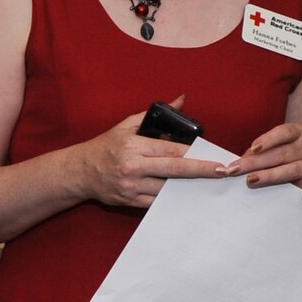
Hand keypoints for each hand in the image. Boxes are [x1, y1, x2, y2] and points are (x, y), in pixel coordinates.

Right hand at [78, 100, 227, 208]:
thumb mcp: (126, 126)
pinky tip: (187, 195)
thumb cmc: (104, 147)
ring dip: (190, 187)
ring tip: (209, 184)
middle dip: (201, 170)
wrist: (79, 172)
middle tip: (222, 172)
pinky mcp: (129, 200)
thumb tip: (181, 100)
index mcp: (132, 146)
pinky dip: (172, 198)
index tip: (213, 155)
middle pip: (174, 170)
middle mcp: (132, 167)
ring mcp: (130, 186)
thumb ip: (154, 115)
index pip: (170, 150)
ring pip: (167, 188)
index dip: (194, 153)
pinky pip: (156, 202)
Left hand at [223, 121, 301, 200]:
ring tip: (251, 180)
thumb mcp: (266, 146)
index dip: (268, 140)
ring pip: (291, 170)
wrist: (295, 160)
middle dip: (255, 162)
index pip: (283, 133)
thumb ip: (253, 153)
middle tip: (235, 169)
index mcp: (295, 133)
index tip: (253, 148)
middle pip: (281, 154)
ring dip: (269, 175)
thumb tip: (233, 166)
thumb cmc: (275, 152)